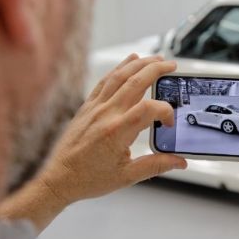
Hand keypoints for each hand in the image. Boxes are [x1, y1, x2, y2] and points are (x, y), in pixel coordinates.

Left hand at [38, 54, 186, 204]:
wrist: (58, 179)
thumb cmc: (88, 179)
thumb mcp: (127, 177)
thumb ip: (156, 166)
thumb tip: (180, 161)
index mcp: (118, 131)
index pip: (149, 109)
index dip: (166, 111)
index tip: (169, 123)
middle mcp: (106, 114)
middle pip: (136, 82)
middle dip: (156, 69)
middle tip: (172, 66)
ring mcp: (95, 108)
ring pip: (120, 76)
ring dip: (139, 64)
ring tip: (156, 59)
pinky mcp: (87, 107)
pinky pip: (105, 82)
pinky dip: (119, 69)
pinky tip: (128, 62)